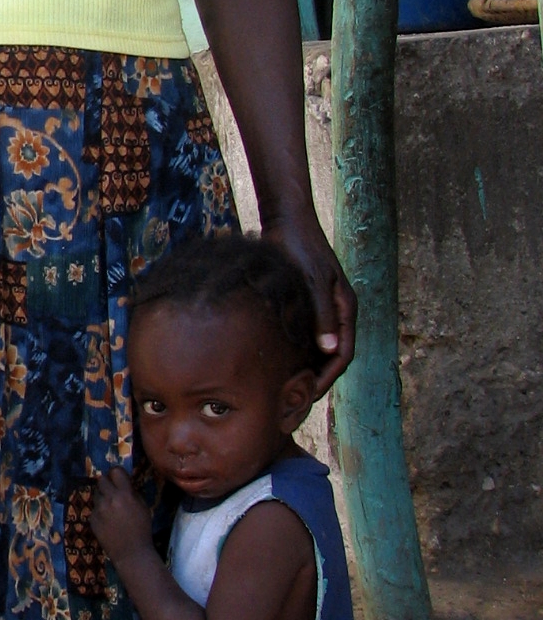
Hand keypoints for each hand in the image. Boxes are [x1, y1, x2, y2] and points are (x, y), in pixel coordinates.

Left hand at [89, 469, 154, 567]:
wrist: (131, 552)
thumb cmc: (142, 529)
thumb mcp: (143, 507)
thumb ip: (132, 492)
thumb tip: (124, 483)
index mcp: (125, 494)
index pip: (115, 471)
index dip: (117, 474)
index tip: (118, 478)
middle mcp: (109, 499)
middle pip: (101, 480)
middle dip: (107, 484)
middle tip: (113, 491)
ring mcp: (98, 509)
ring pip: (96, 494)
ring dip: (103, 497)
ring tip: (111, 509)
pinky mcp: (92, 519)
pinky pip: (94, 508)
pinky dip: (100, 511)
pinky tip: (107, 521)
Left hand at [260, 205, 355, 395]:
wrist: (287, 220)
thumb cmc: (300, 247)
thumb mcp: (312, 281)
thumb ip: (322, 315)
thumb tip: (330, 349)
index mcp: (345, 308)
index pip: (344, 354)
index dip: (328, 377)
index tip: (309, 395)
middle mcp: (337, 311)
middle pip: (332, 355)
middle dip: (316, 378)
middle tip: (294, 399)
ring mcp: (323, 308)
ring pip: (317, 347)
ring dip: (304, 367)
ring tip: (283, 387)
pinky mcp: (307, 304)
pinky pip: (304, 335)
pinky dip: (294, 351)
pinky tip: (273, 362)